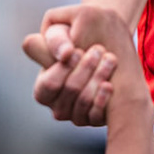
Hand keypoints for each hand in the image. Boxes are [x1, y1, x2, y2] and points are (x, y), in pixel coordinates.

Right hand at [22, 5, 136, 126]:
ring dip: (97, 78)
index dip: (63, 68)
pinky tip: (109, 84)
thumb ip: (55, 39)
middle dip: (84, 69)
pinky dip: (102, 99)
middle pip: (70, 91)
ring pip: (83, 103)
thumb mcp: (62, 33)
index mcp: (43, 90)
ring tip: (110, 58)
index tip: (77, 50)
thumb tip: (65, 54)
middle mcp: (57, 107)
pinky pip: (95, 116)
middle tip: (98, 49)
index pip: (49, 84)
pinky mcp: (93, 119)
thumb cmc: (77, 40)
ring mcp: (75, 116)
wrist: (106, 49)